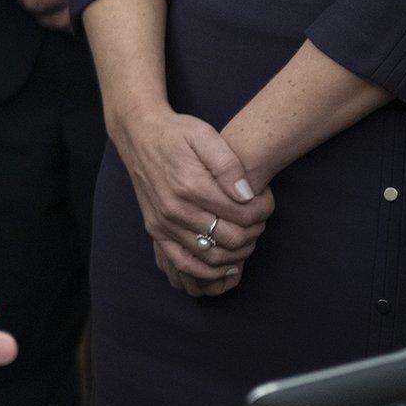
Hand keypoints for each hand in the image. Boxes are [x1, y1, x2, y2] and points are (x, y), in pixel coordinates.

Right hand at [110, 105, 274, 294]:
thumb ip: (229, 165)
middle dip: (254, 231)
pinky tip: (225, 266)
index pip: (242, 214)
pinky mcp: (155, 229)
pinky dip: (207, 271)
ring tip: (247, 237)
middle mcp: (176, 209)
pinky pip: (183, 262)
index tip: (267, 200)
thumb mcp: (206, 135)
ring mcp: (163, 223)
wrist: (138, 136)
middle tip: (259, 219)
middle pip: (231, 238)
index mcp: (192, 185)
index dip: (264, 210)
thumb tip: (247, 195)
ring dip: (237, 252)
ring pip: (211, 255)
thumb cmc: (176, 134)